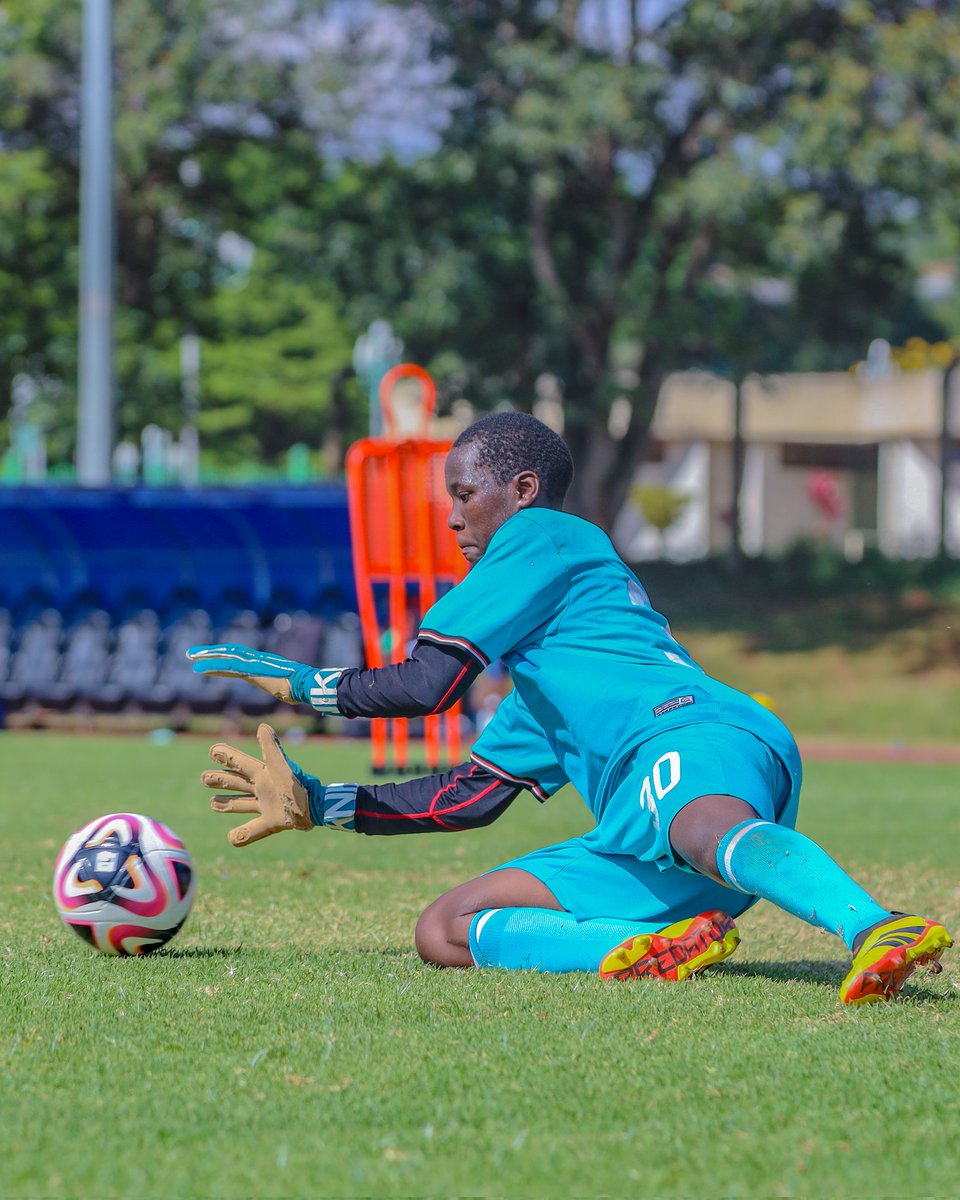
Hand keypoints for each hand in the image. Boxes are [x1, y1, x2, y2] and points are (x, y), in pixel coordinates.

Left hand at [186, 643, 342, 711]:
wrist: (305, 685)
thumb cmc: (300, 688)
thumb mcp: (285, 688)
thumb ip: (280, 687)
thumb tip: (286, 692)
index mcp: (262, 664)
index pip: (238, 659)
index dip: (221, 658)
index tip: (207, 660)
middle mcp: (256, 660)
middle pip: (229, 652)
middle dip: (210, 652)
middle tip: (191, 654)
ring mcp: (253, 663)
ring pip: (226, 656)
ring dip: (206, 656)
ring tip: (190, 657)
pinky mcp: (250, 669)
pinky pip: (227, 666)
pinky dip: (211, 666)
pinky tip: (197, 668)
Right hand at [201, 723, 315, 846]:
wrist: (315, 807)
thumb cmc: (296, 785)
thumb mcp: (280, 766)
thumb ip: (271, 748)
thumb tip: (262, 726)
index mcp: (263, 773)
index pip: (240, 762)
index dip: (227, 755)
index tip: (213, 750)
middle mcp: (263, 788)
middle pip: (236, 783)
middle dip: (220, 780)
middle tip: (204, 777)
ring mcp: (267, 805)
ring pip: (241, 804)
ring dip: (226, 804)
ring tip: (213, 803)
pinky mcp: (273, 822)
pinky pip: (254, 830)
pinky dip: (242, 835)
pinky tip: (231, 838)